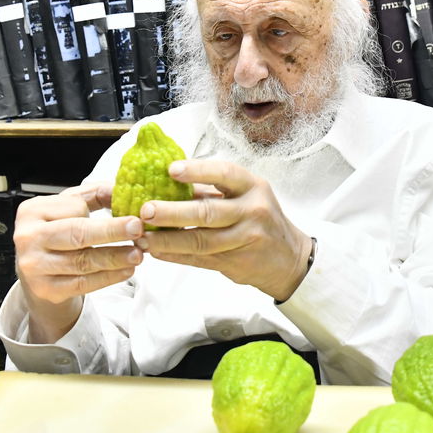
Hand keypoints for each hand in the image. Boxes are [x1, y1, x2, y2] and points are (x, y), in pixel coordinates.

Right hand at [12, 184, 144, 343]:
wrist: (36, 275)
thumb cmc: (55, 235)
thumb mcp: (67, 209)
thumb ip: (94, 194)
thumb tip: (123, 188)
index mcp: (32, 211)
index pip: (74, 208)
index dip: (103, 212)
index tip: (132, 215)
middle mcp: (28, 237)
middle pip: (77, 233)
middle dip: (112, 231)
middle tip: (137, 229)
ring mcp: (34, 265)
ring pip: (82, 261)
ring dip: (115, 258)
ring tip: (137, 254)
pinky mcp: (45, 289)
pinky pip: (82, 283)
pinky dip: (108, 277)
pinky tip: (125, 270)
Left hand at [136, 158, 312, 302]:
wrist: (289, 258)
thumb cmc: (260, 219)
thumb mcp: (247, 195)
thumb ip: (212, 189)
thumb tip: (166, 180)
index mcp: (253, 187)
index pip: (224, 174)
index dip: (197, 171)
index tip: (170, 170)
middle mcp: (251, 212)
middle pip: (208, 212)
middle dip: (173, 212)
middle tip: (146, 210)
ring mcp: (244, 240)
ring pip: (201, 241)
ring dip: (168, 240)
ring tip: (143, 237)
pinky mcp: (235, 263)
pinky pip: (199, 259)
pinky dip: (175, 256)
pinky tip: (156, 251)